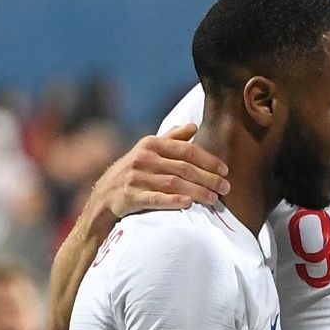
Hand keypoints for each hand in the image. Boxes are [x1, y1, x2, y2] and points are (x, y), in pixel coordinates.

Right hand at [91, 124, 228, 222]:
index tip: (225, 170)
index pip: (187, 150)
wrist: (103, 197)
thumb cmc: (134, 172)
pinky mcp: (129, 196)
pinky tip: (188, 204)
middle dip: (209, 179)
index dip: (208, 160)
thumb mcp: (148, 151)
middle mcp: (142, 158)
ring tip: (214, 199)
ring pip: (174, 184)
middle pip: (184, 168)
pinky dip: (173, 201)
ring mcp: (135, 178)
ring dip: (198, 192)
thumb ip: (171, 139)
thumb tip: (193, 126)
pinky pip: (155, 198)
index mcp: (150, 144)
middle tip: (226, 189)